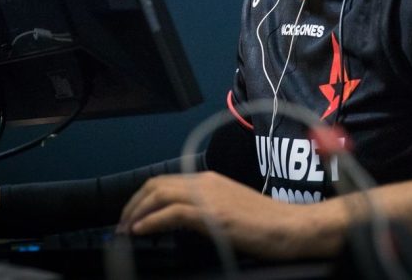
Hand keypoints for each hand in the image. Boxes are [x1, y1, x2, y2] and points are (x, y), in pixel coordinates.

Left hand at [118, 171, 345, 259]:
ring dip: (136, 212)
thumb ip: (205, 209)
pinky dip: (151, 220)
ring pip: (160, 194)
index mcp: (208, 180)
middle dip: (133, 203)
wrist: (290, 226)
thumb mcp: (229, 209)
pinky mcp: (213, 214)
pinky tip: (141, 231)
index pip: (165, 181)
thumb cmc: (264, 223)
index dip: (142, 198)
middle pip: (157, 184)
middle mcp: (205, 182)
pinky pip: (172, 212)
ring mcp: (209, 197)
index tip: (131, 216)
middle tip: (121, 225)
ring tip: (126, 230)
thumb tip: (180, 221)